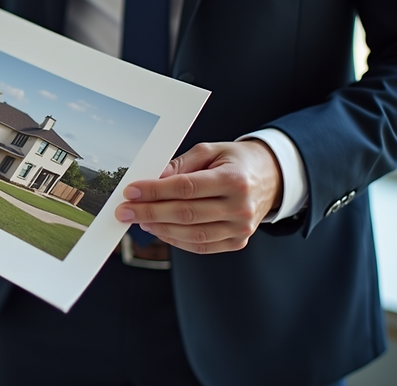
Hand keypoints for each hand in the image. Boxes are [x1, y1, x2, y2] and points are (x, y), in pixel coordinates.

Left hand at [114, 140, 282, 253]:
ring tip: (139, 219)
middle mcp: (240, 207)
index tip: (131, 191)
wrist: (272, 177)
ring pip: (191, 234)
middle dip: (149, 212)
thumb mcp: (210, 151)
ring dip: (159, 228)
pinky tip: (159, 229)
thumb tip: (152, 178)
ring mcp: (241, 228)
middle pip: (185, 213)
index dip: (154, 191)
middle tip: (125, 210)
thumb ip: (180, 164)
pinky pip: (201, 246)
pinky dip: (176, 240)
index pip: (185, 188)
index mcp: (233, 179)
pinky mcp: (237, 242)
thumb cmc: (237, 162)